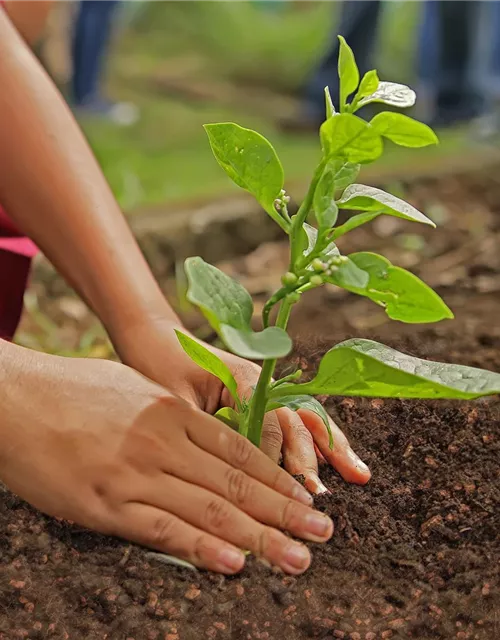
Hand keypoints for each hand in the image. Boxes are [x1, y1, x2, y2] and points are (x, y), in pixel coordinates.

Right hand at [0, 348, 333, 573]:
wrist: (15, 396)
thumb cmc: (73, 390)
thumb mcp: (133, 391)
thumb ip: (171, 418)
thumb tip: (201, 444)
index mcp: (173, 413)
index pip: (240, 451)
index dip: (278, 477)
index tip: (306, 498)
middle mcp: (163, 443)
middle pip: (237, 482)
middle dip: (284, 510)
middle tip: (323, 533)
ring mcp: (136, 474)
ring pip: (210, 509)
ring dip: (259, 536)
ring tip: (298, 557)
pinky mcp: (105, 504)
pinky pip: (162, 529)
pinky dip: (201, 548)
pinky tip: (234, 563)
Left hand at [118, 319, 370, 494]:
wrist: (156, 338)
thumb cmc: (159, 366)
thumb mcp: (174, 399)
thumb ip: (202, 430)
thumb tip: (223, 473)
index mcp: (242, 377)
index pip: (269, 421)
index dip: (275, 457)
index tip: (280, 490)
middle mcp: (262, 381)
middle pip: (296, 421)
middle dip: (311, 458)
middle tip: (320, 496)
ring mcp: (267, 388)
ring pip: (306, 419)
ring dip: (331, 447)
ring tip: (358, 475)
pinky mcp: (263, 398)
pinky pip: (297, 420)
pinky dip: (319, 440)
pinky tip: (338, 461)